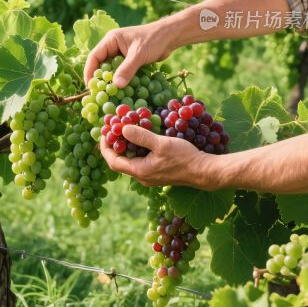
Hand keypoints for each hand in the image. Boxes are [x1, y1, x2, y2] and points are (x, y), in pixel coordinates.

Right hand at [84, 20, 172, 87]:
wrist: (171, 36)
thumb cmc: (153, 39)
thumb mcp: (138, 55)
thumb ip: (127, 69)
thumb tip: (116, 86)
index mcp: (111, 40)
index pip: (94, 56)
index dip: (89, 71)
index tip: (90, 86)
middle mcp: (114, 46)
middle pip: (101, 64)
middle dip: (100, 78)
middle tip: (98, 94)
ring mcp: (122, 54)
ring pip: (112, 70)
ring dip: (111, 81)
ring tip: (109, 95)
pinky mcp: (130, 60)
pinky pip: (122, 72)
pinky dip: (121, 80)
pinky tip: (122, 91)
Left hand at [99, 124, 219, 189]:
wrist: (204, 171)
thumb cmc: (183, 158)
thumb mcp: (161, 144)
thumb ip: (141, 136)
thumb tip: (123, 129)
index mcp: (140, 171)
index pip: (113, 161)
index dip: (105, 147)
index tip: (104, 133)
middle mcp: (142, 177)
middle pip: (120, 161)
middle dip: (115, 145)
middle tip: (113, 129)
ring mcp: (150, 176)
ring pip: (131, 161)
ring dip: (126, 146)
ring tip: (125, 130)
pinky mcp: (158, 173)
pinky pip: (141, 161)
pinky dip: (137, 149)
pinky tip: (142, 138)